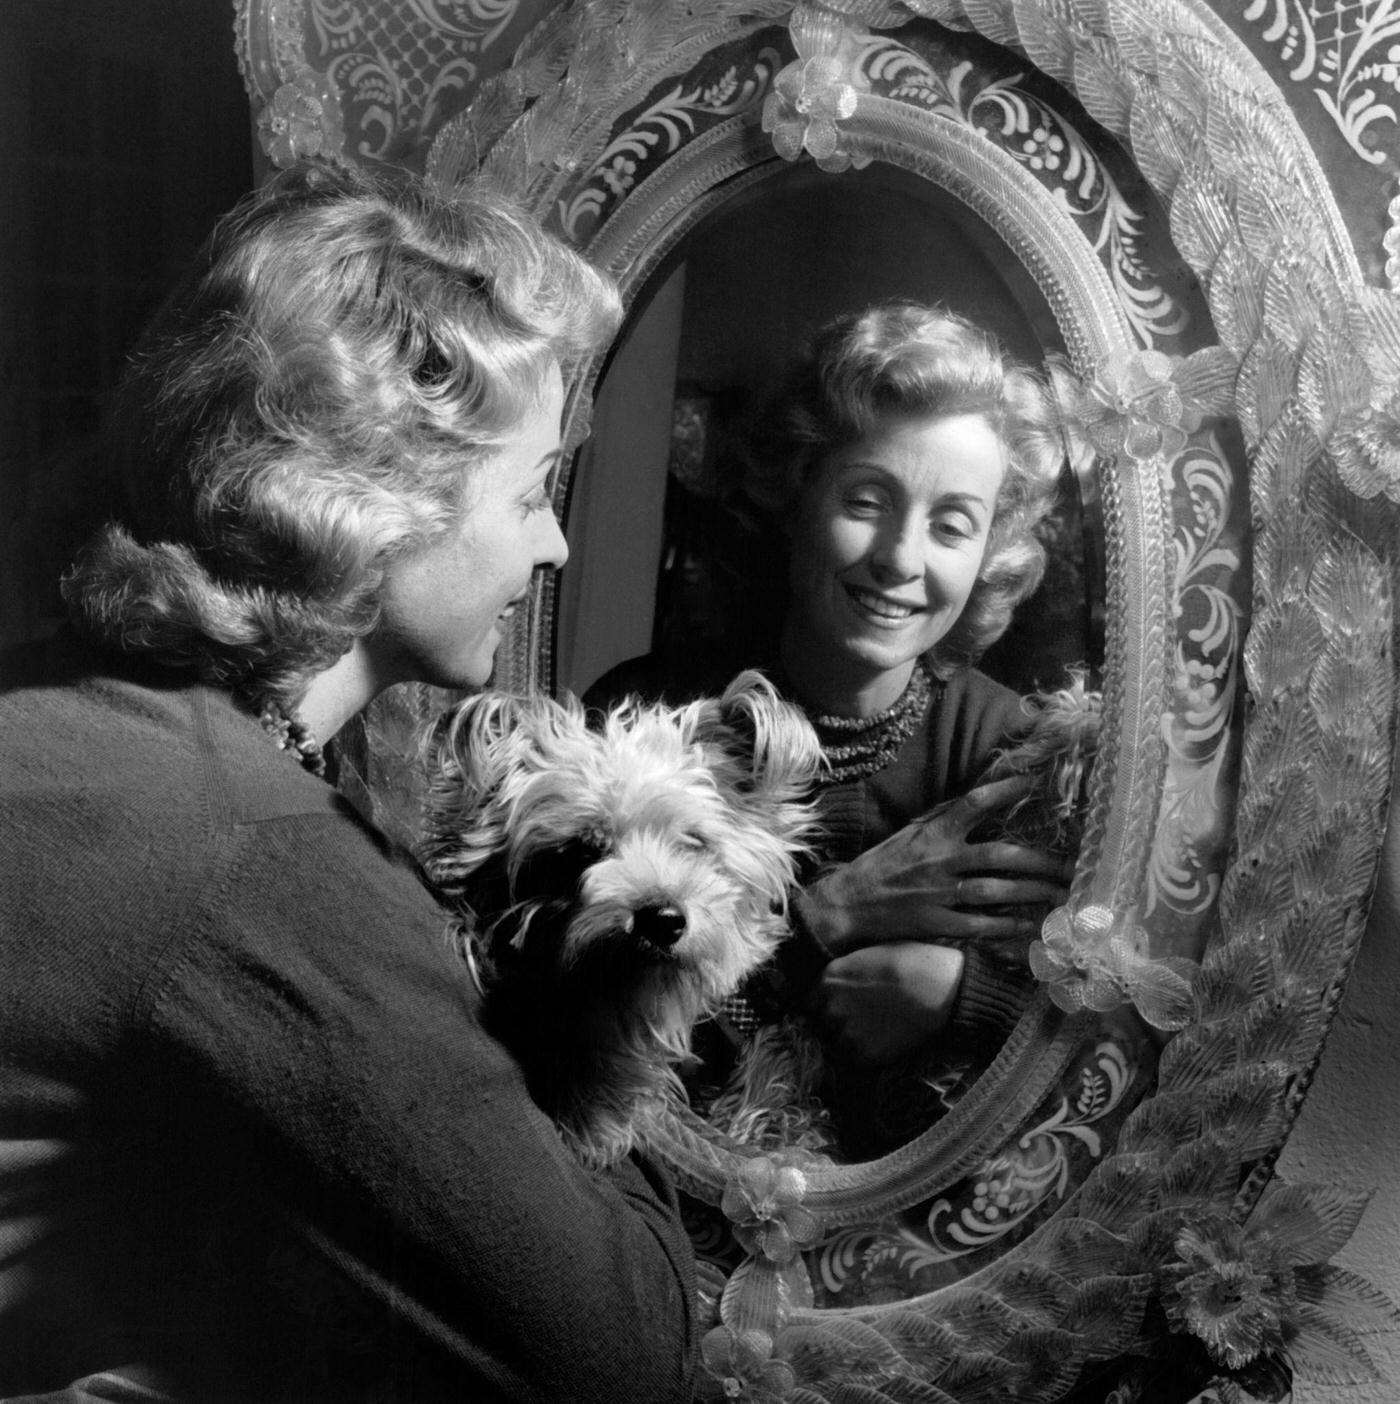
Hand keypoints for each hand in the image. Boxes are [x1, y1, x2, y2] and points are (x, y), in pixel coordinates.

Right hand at [793, 774, 1072, 958]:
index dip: (1005, 791)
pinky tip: (1029, 924)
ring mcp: (939, 893)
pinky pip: (979, 925)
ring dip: (1032, 892)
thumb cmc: (883, 864)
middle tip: (1072, 864)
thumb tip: (982, 801)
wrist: (848, 902)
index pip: (974, 803)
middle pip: (1000, 855)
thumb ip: (945, 819)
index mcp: (933, 832)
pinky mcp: (936, 923)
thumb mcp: (911, 833)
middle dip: (1040, 860)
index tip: (1035, 782)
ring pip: (995, 891)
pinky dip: (1006, 925)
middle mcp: (940, 859)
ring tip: (1061, 894)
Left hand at [810, 942, 964, 1066]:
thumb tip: (839, 979)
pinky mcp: (866, 1055)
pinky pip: (857, 1059)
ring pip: (838, 1042)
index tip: (837, 1005)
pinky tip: (885, 1040)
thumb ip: (847, 969)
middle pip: (823, 1021)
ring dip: (851, 1038)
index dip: (823, 1003)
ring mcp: (847, 1033)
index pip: (810, 999)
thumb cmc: (912, 961)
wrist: (942, 989)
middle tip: (862, 1017)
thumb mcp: (870, 953)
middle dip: (837, 1021)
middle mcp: (831, 1007)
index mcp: (829, 978)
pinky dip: (867, 1053)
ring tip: (876, 1029)